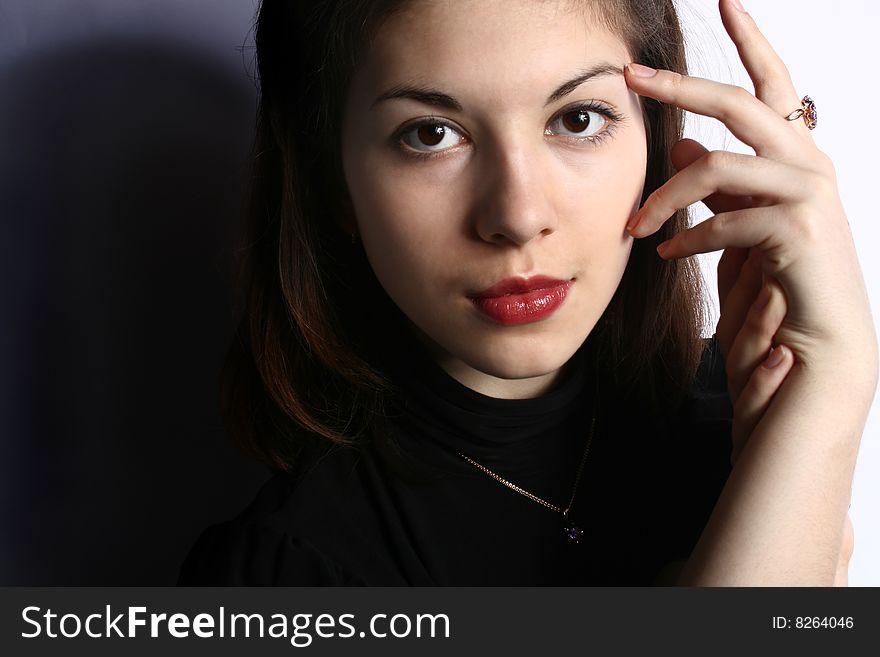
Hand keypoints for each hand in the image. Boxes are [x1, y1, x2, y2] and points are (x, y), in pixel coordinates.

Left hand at [623, 0, 877, 379]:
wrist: (811, 350)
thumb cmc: (775, 287)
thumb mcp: (737, 225)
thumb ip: (718, 185)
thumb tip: (684, 146)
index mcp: (794, 158)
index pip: (771, 88)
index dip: (751, 42)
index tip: (726, 1)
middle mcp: (809, 165)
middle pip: (742, 104)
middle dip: (683, 86)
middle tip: (632, 75)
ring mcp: (810, 195)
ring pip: (719, 164)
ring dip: (666, 196)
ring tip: (636, 228)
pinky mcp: (799, 231)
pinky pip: (724, 218)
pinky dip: (687, 238)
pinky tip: (668, 257)